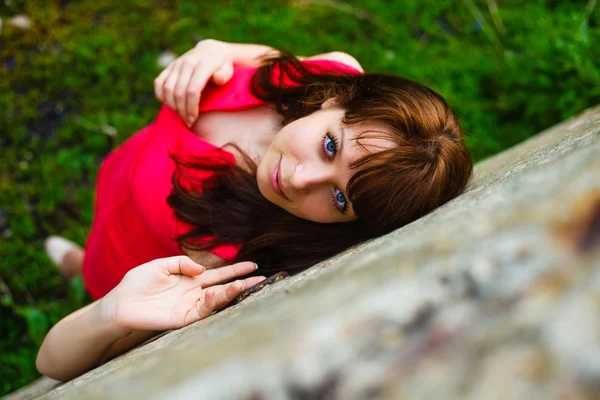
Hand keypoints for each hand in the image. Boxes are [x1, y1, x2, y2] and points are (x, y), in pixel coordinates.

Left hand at [101, 256, 264, 331]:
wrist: (120, 303)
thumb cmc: (137, 283)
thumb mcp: (160, 265)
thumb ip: (182, 263)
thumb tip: (202, 269)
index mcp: (191, 279)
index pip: (218, 274)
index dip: (235, 269)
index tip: (253, 264)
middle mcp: (194, 293)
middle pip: (224, 287)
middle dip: (243, 282)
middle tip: (262, 278)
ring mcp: (190, 306)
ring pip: (217, 299)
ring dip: (232, 292)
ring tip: (245, 284)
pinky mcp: (183, 318)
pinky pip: (203, 310)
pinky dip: (213, 302)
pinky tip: (219, 293)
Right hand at [154, 39, 234, 126]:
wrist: (211, 51)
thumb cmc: (222, 66)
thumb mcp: (229, 69)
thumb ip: (224, 75)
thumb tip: (218, 79)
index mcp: (203, 65)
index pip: (193, 90)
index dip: (191, 107)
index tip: (194, 119)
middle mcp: (187, 63)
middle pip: (179, 92)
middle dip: (182, 111)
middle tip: (188, 121)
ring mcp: (177, 64)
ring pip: (167, 89)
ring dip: (172, 106)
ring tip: (181, 115)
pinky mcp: (169, 67)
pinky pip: (158, 83)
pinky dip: (161, 95)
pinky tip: (170, 104)